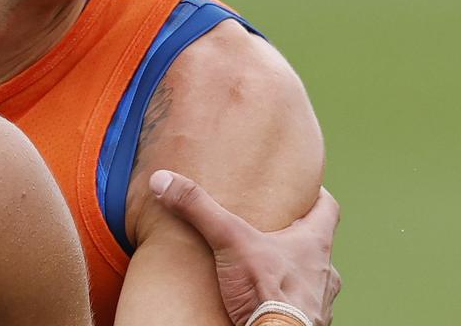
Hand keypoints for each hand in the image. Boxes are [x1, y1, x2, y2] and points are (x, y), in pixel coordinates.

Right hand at [150, 169, 340, 325]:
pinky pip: (301, 308)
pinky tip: (265, 302)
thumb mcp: (229, 241)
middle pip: (316, 245)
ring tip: (264, 269)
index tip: (305, 188)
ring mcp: (319, 302)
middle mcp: (323, 272)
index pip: (328, 209)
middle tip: (271, 228)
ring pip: (309, 279)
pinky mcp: (308, 324)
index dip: (317, 195)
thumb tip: (163, 180)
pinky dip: (286, 302)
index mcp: (314, 244)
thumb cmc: (268, 293)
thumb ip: (199, 209)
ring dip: (291, 272)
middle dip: (295, 237)